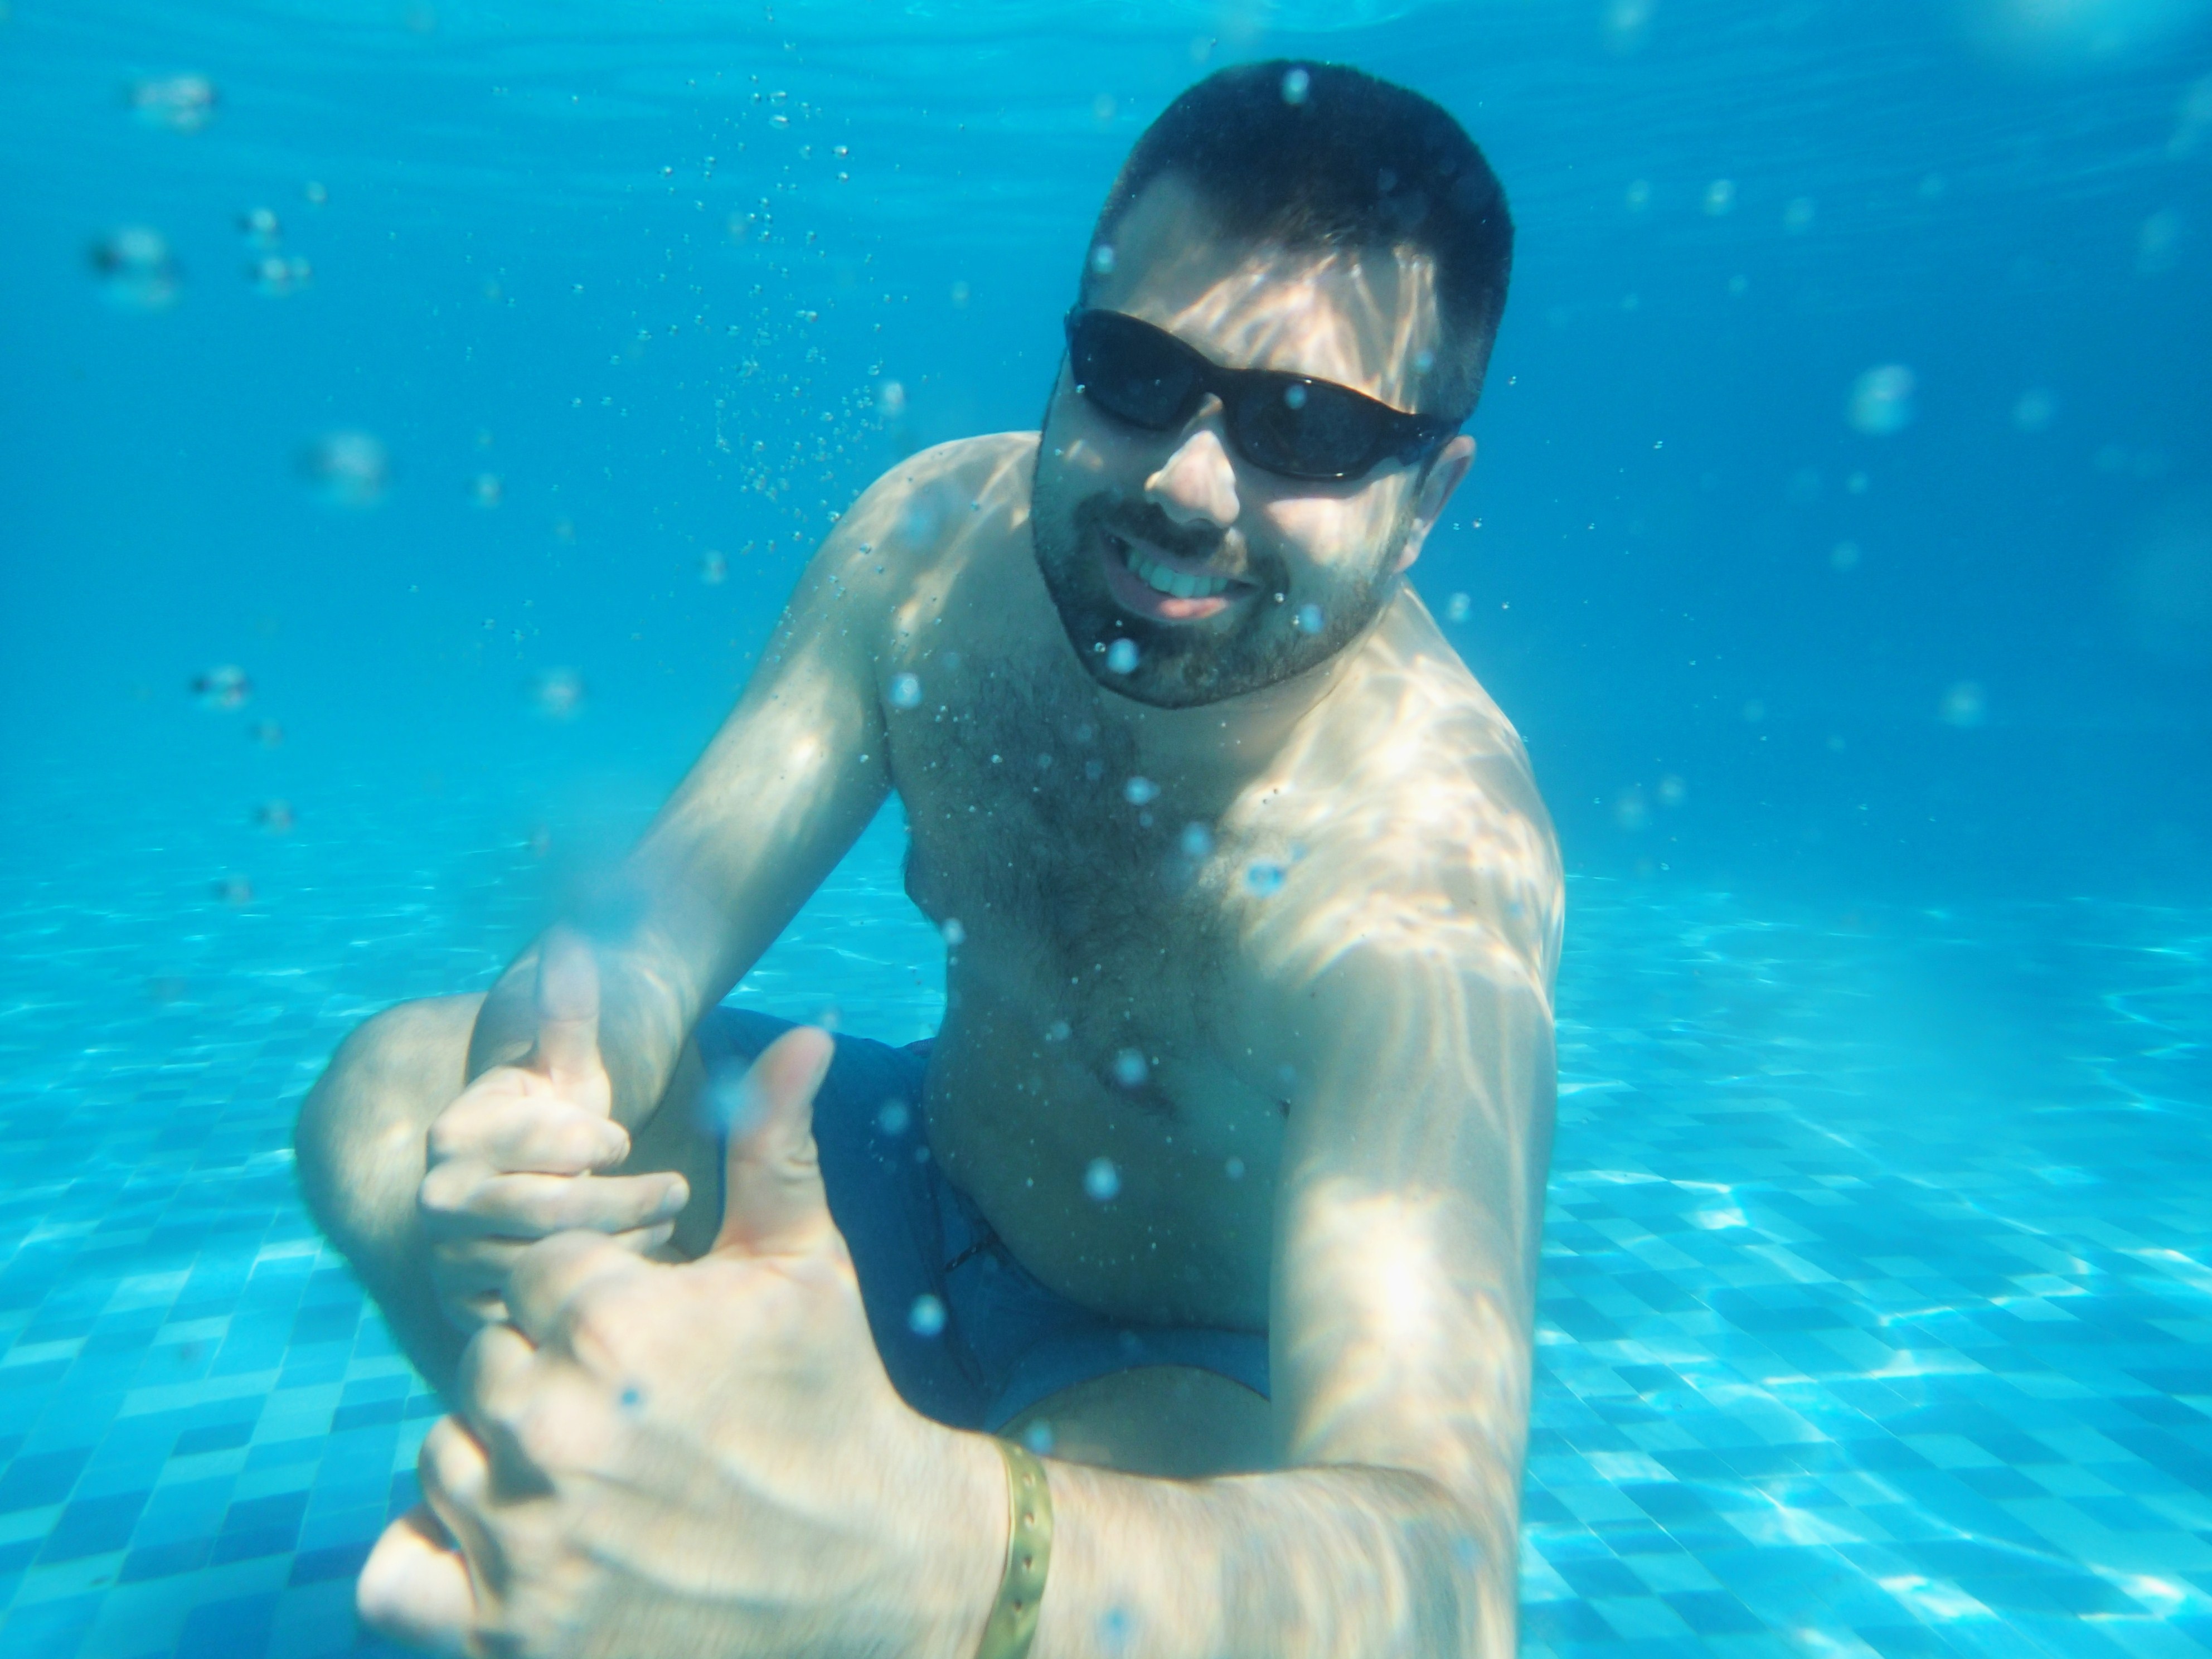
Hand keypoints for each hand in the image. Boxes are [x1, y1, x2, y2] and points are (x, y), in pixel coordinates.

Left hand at [358, 1025, 1004, 1658]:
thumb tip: (799, 1034)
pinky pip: (393, 1577)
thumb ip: (773, 1144)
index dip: (581, 1297)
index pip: (527, 1272)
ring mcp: (528, 1540)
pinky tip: (497, 1542)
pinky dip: (425, 1559)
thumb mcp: (803, 1266)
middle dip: (543, 1377)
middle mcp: (555, 1428)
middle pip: (482, 1363)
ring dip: (500, 1464)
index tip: (635, 1334)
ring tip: (595, 1478)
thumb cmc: (834, 1399)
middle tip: (626, 1412)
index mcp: (614, 1325)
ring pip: (443, 1458)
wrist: (878, 1568)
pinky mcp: (508, 1633)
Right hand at [419, 932, 689, 1334]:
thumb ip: (568, 1009)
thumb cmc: (563, 1113)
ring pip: (553, 1266)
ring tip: (662, 1225)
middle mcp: (438, 1202)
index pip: (544, 1146)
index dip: (596, 1140)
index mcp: (456, 1134)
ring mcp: (450, 1262)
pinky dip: (597, 1292)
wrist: (536, 1180)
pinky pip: (541, 1315)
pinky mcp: (472, 1314)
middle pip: (550, 1214)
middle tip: (676, 1190)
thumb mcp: (572, 1063)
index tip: (620, 1136)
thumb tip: (570, 939)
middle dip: (626, 1199)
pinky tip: (632, 1269)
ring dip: (623, 1245)